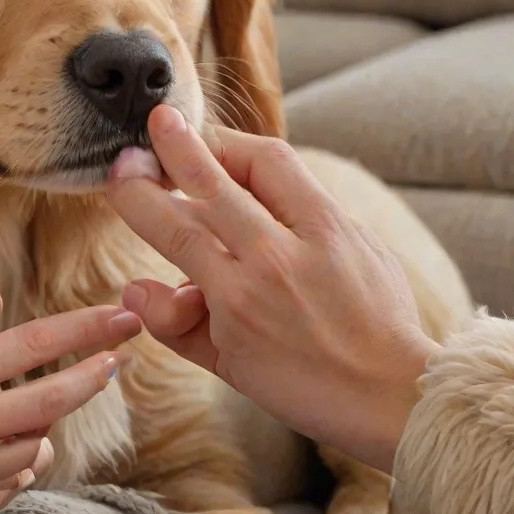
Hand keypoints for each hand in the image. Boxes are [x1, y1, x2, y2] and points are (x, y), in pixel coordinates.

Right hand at [0, 281, 138, 513]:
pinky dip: (24, 468)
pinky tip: (20, 453)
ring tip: (49, 403)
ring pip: (36, 446)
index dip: (86, 328)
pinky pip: (10, 489)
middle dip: (94, 375)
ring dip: (51, 422)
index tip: (122, 317)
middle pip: (53, 399)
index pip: (35, 345)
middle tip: (120, 358)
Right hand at [106, 106, 436, 473]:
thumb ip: (172, 323)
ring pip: (267, 163)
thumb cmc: (303, 384)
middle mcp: (279, 260)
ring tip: (200, 138)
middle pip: (216, 183)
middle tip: (157, 120)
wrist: (393, 394)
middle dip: (179, 146)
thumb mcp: (226, 367)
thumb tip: (134, 286)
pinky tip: (247, 174)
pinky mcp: (354, 229)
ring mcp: (322, 238)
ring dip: (226, 144)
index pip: (175, 230)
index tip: (120, 174)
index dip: (139, 196)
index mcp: (240, 299)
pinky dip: (267, 172)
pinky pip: (302, 181)